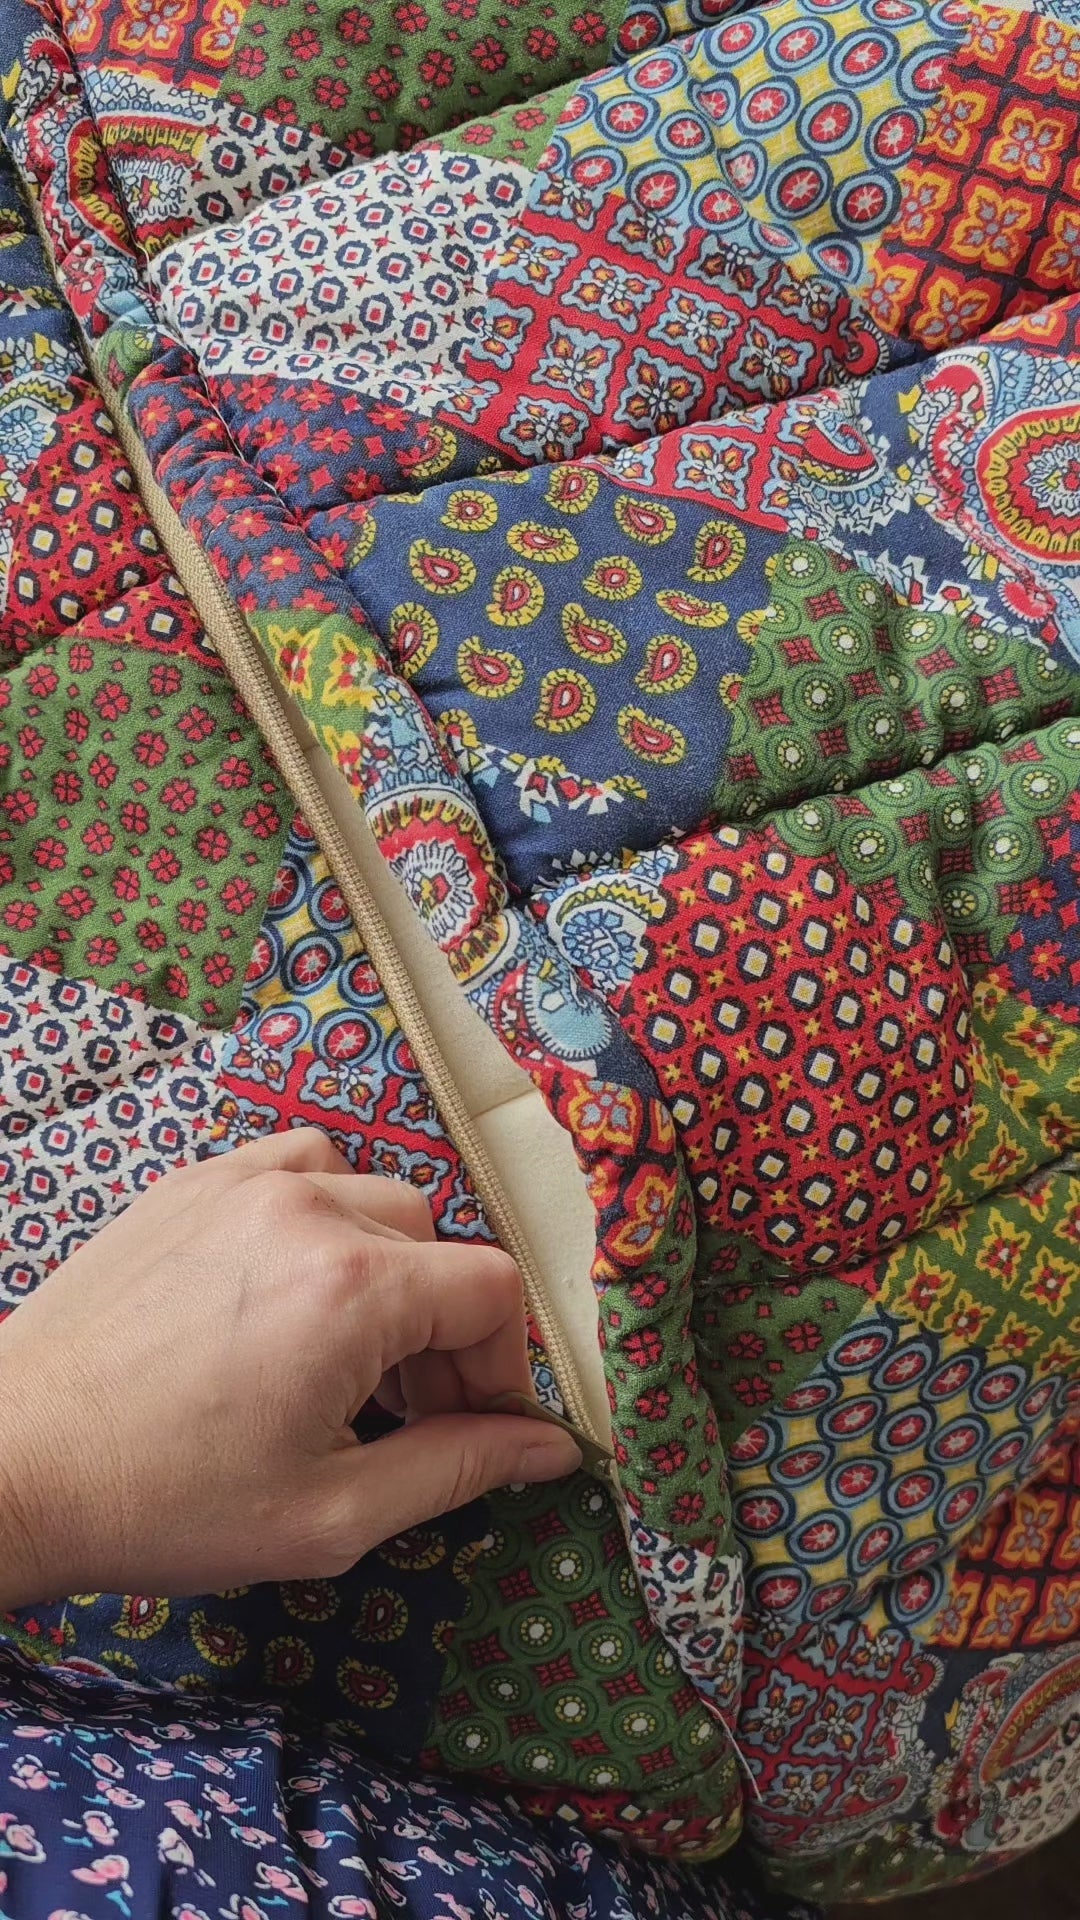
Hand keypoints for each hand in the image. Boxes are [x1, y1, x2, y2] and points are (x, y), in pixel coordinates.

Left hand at [0, 1130, 580, 1606]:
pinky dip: (321, 1213)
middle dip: (444, 1330)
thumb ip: (456, 1469)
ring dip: (387, 1267)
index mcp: (352, 1290)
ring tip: (344, 1351)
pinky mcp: (191, 1183)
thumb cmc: (164, 1501)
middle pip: (438, 1244)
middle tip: (403, 1412)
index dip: (506, 1365)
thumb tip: (551, 1448)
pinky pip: (298, 1165)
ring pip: (373, 1196)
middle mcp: (306, 1211)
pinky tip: (289, 1285)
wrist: (15, 1464)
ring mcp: (242, 1183)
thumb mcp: (330, 1514)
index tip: (475, 1425)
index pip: (493, 1289)